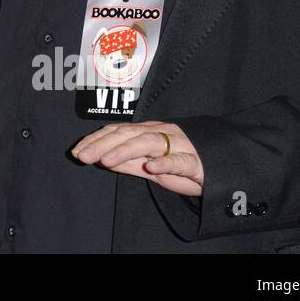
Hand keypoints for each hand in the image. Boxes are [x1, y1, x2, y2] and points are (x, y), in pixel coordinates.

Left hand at [71, 120, 203, 196]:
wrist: (223, 169)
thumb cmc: (185, 166)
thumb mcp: (152, 167)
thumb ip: (129, 163)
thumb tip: (102, 159)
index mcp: (149, 133)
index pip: (117, 131)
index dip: (95, 139)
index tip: (76, 151)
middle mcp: (161, 134)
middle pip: (127, 134)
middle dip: (102, 144)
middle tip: (82, 156)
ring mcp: (178, 146)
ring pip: (149, 142)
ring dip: (125, 150)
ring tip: (106, 160)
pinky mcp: (195, 162)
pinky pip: (179, 160)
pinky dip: (164, 162)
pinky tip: (151, 167)